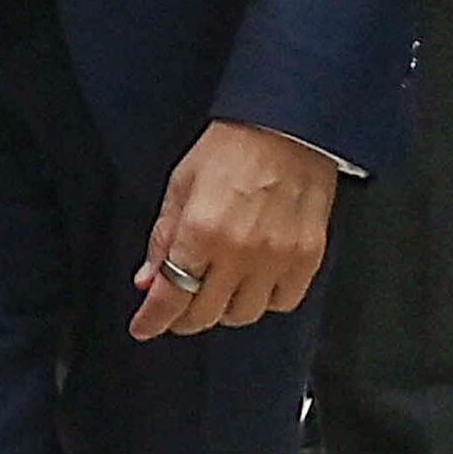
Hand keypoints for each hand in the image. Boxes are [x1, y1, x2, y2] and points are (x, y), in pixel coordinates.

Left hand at [132, 120, 337, 337]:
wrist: (288, 126)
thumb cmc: (233, 147)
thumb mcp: (180, 186)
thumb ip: (163, 238)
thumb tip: (148, 280)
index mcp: (201, 232)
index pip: (170, 297)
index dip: (153, 320)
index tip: (144, 327)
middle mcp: (240, 252)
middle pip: (205, 314)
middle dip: (183, 318)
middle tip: (177, 309)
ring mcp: (277, 257)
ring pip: (243, 314)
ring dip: (223, 309)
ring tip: (217, 290)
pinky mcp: (308, 256)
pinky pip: (283, 301)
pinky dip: (265, 300)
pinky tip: (254, 283)